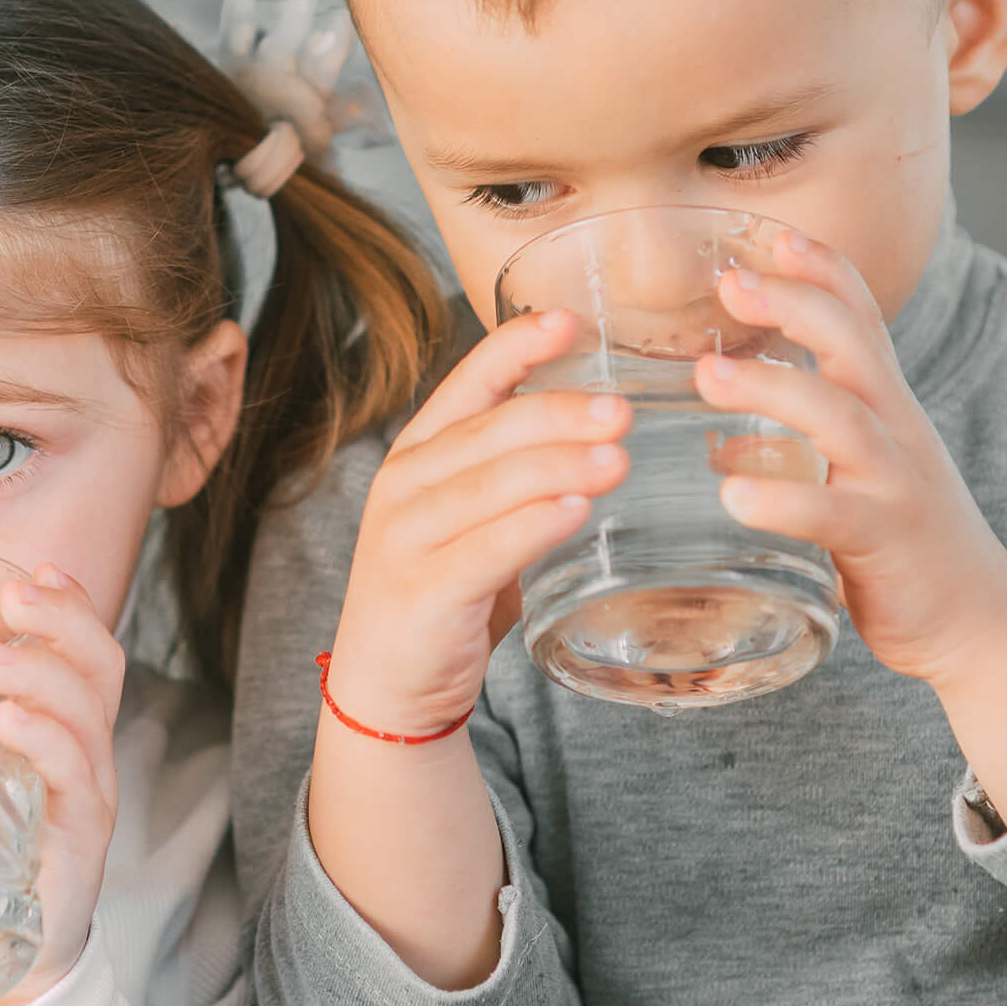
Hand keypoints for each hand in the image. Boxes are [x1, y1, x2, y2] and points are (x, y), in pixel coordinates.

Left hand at [0, 567, 127, 1005]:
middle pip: (100, 667)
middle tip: (13, 597)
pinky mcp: (77, 840)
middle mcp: (86, 758)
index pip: (84, 653)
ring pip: (88, 714)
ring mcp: (87, 798)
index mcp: (61, 735)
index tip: (34, 572)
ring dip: (43, 674)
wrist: (9, 962)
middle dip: (62, 622)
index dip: (69, 608)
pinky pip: (74, 776)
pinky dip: (45, 740)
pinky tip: (10, 724)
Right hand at [324, 309, 633, 734]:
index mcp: (419, 453)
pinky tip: (575, 514)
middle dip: (559, 413)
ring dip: (558, 467)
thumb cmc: (444, 592)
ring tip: (615, 458)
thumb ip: (519, 476)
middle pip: (489, 431)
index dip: (516, 345)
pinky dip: (531, 529)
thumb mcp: (472, 518)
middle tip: (621, 410)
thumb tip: (607, 431)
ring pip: (490, 486)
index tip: (570, 320)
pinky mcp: (422, 592)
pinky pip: (484, 551)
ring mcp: (406, 538)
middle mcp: (404, 485)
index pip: (469, 381)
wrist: (385, 686)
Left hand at [696, 234, 1006, 687]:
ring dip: (773, 391)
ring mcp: (894, 483)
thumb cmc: (907, 543)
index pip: (861, 318)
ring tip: (706, 377)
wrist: (980, 621)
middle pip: (854, 346)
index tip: (772, 231)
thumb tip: (720, 445)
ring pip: (840, 419)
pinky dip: (783, 501)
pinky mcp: (885, 540)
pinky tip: (733, 497)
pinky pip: (832, 514)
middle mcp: (896, 431)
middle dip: (796, 304)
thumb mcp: (861, 475)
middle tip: (731, 281)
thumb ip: (803, 451)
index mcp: (886, 407)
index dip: (822, 270)